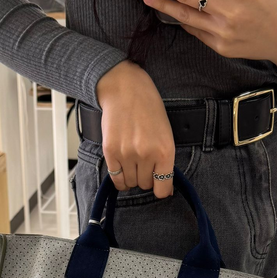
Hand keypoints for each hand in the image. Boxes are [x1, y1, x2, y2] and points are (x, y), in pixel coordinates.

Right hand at [95, 60, 175, 198]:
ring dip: (132, 176)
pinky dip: (120, 178)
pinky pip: (116, 179)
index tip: (159, 185)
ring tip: (133, 160)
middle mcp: (146, 154)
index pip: (163, 188)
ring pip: (131, 183)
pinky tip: (123, 168)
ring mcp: (127, 154)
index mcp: (165, 150)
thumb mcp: (166, 133)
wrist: (125, 88)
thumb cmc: (148, 107)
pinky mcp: (111, 152)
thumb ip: (165, 160)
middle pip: (145, 185)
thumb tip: (165, 189)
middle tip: (144, 162)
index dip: (161, 189)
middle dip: (145, 178)